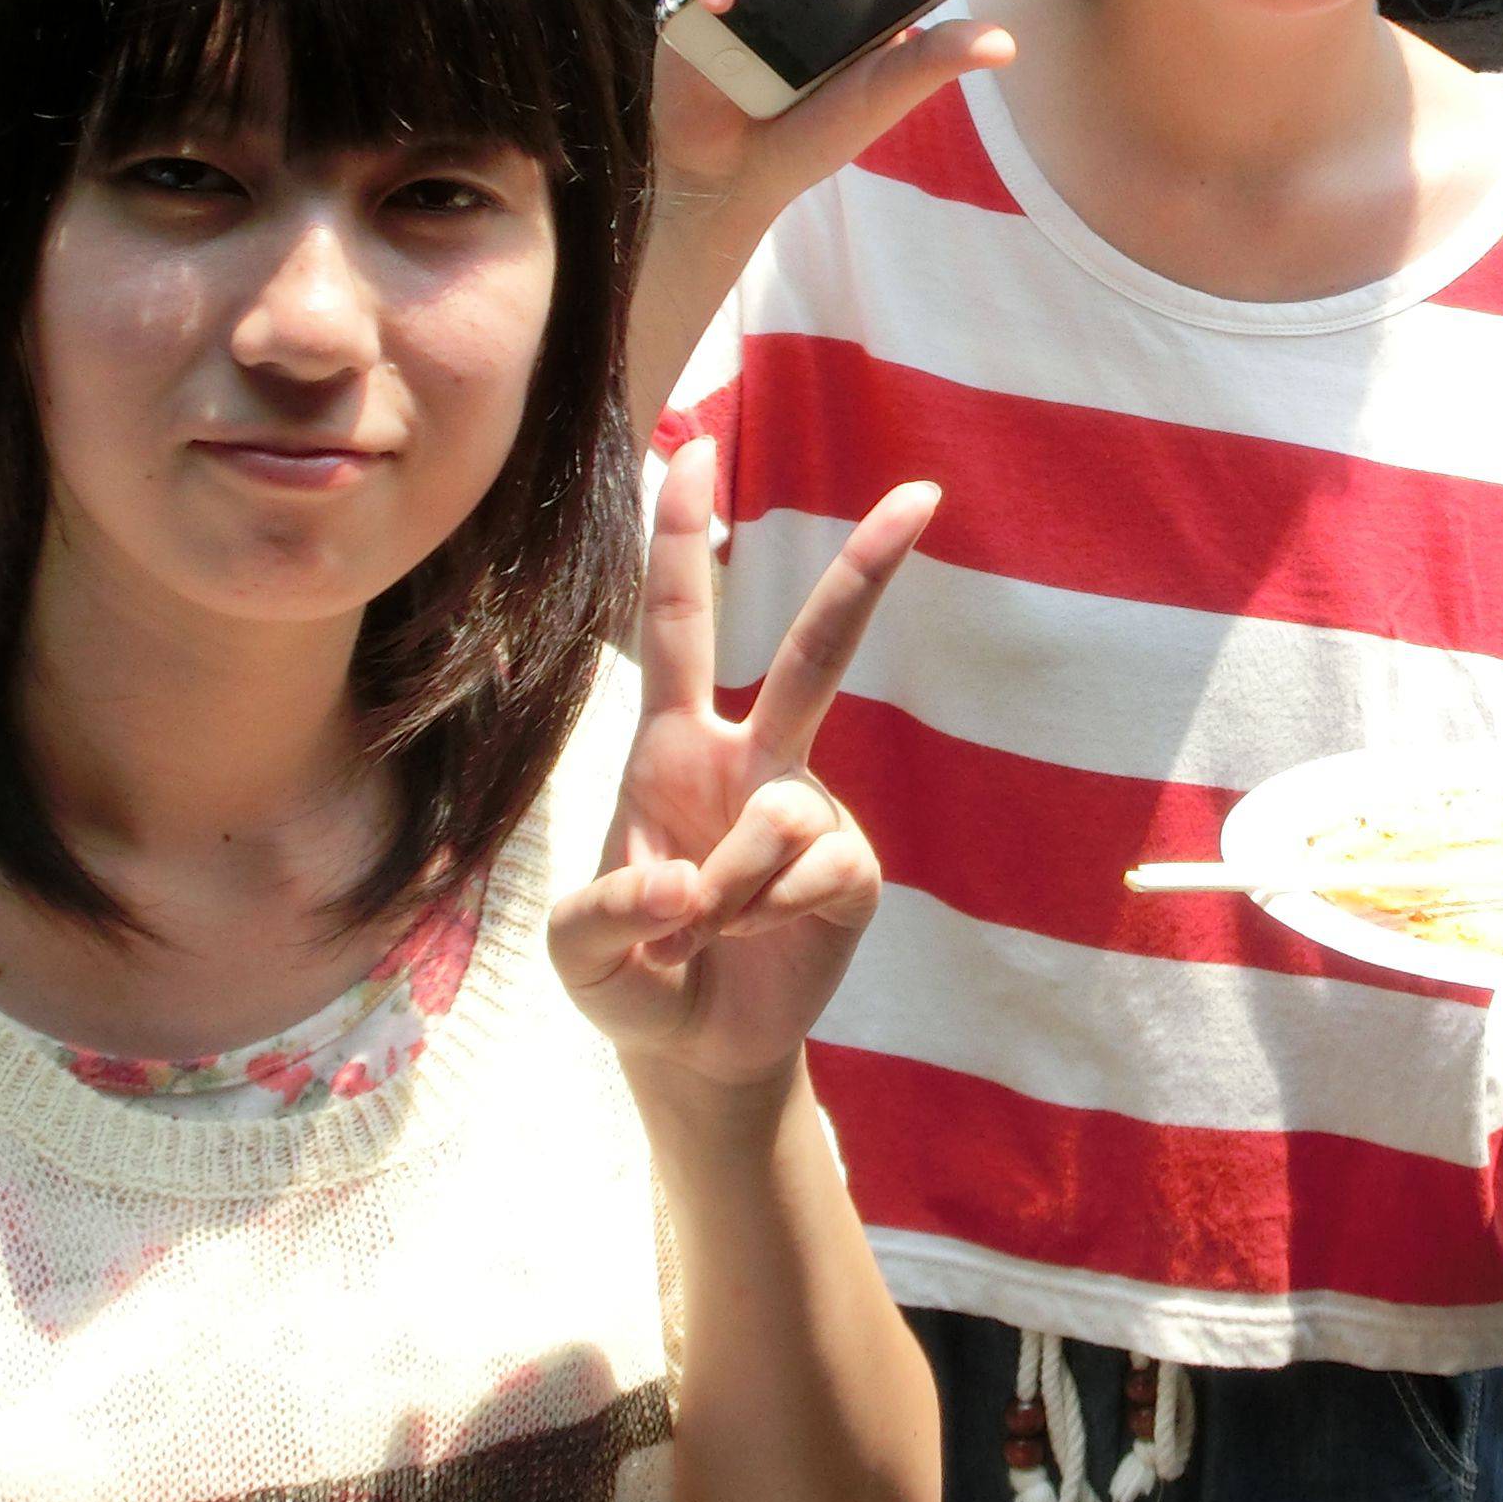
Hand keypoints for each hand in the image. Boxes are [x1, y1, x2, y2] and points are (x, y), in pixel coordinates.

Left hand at [553, 435, 925, 1109]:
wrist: (698, 1053)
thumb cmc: (633, 978)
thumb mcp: (580, 956)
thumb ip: (606, 916)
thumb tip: (684, 882)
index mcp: (672, 748)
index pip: (677, 622)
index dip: (682, 536)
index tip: (693, 448)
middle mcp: (751, 761)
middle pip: (815, 653)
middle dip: (865, 573)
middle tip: (922, 494)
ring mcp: (810, 813)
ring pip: (783, 811)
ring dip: (732, 885)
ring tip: (708, 933)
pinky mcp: (852, 873)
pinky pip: (817, 870)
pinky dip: (771, 914)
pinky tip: (759, 939)